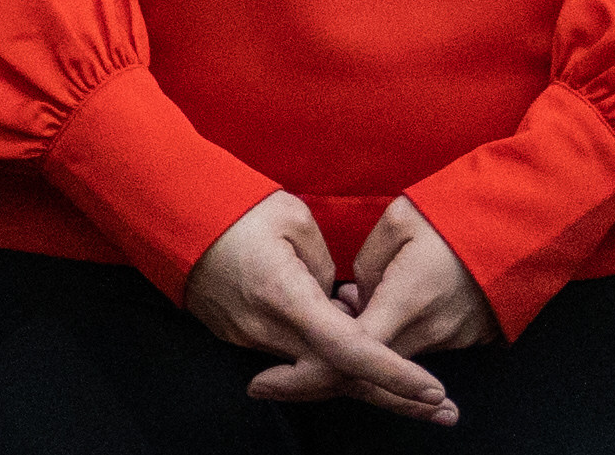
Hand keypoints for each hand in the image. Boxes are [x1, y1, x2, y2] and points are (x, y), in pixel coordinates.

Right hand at [184, 192, 456, 425]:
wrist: (171, 211)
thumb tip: (336, 299)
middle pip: (338, 377)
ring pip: (315, 371)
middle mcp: (266, 328)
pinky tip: (351, 342)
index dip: (394, 374)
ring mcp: (248, 337)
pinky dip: (326, 357)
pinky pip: (290, 355)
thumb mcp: (294, 219)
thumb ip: (326, 268)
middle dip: (395, 396)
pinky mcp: (237, 335)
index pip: (349, 350)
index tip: (433, 391)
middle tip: (443, 409)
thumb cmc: (235, 206)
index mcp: (284, 295)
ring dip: (363, 376)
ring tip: (413, 385)